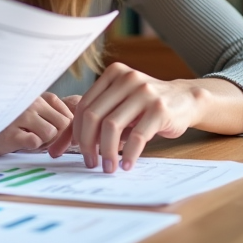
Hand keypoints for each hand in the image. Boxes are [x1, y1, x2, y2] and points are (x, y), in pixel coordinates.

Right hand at [0, 92, 73, 155]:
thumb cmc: (2, 122)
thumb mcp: (26, 111)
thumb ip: (48, 113)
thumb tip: (74, 125)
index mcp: (35, 95)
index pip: (67, 113)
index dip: (68, 129)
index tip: (59, 138)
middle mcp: (28, 102)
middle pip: (64, 123)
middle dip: (59, 137)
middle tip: (45, 143)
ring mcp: (18, 116)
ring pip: (52, 133)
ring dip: (46, 143)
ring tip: (31, 142)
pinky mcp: (9, 133)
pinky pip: (35, 141)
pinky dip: (33, 146)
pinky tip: (21, 143)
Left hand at [46, 63, 203, 171]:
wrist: (185, 100)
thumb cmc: (145, 107)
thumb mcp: (119, 105)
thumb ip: (94, 119)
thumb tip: (58, 148)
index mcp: (112, 74)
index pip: (84, 106)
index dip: (76, 132)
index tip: (75, 152)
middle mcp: (127, 79)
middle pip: (94, 116)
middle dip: (88, 144)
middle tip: (90, 163)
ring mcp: (144, 92)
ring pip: (112, 126)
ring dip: (107, 152)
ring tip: (108, 167)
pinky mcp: (159, 109)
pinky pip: (136, 136)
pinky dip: (129, 154)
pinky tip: (126, 164)